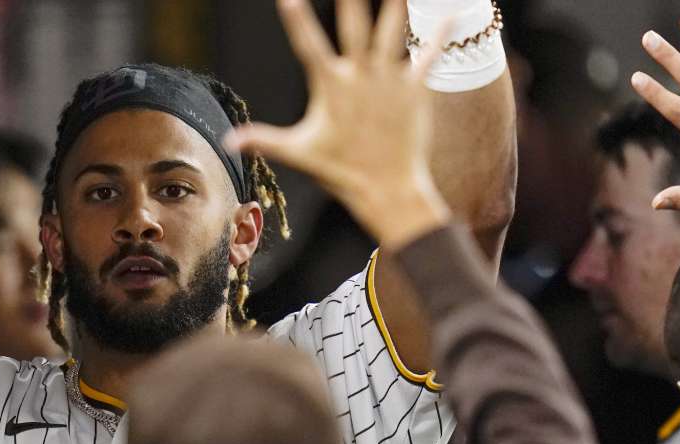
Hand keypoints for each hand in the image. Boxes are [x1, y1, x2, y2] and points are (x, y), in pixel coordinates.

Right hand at [226, 0, 450, 248]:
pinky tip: (452, 12)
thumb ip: (263, 140)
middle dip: (351, 0)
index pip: (308, 45)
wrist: (387, 189)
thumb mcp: (298, 153)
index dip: (297, 19)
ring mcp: (389, 81)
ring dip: (397, 6)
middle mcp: (360, 76)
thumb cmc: (340, 172)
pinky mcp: (414, 90)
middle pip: (354, 26)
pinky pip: (429, 56)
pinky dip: (440, 34)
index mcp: (330, 86)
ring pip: (392, 32)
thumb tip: (226, 142)